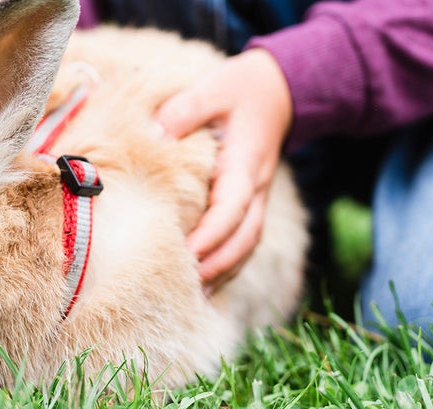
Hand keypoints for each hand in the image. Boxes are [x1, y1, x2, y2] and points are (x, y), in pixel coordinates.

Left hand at [154, 48, 292, 291]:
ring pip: (247, 246)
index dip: (211, 236)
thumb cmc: (240, 91)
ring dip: (223, 273)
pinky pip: (244, 242)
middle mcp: (256, 188)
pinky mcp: (251, 205)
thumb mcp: (212, 89)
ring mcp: (258, 199)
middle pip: (244, 239)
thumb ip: (184, 111)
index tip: (186, 254)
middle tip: (183, 287)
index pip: (232, 209)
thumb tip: (156, 136)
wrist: (276, 92)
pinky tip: (205, 284)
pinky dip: (228, 266)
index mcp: (246, 164)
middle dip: (216, 266)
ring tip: (192, 296)